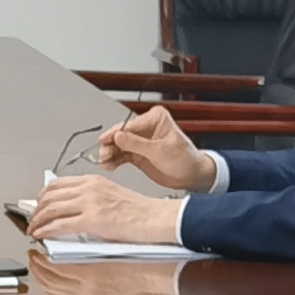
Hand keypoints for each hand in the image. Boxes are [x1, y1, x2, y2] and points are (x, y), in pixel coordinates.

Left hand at [25, 247, 181, 294]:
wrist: (144, 274)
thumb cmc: (129, 258)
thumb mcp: (105, 244)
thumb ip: (82, 244)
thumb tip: (60, 237)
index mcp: (89, 273)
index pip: (54, 267)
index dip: (41, 258)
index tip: (36, 247)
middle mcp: (85, 289)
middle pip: (49, 281)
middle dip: (36, 268)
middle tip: (32, 255)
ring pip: (52, 290)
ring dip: (40, 278)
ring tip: (36, 265)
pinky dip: (49, 287)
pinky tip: (47, 279)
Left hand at [26, 170, 188, 248]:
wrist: (155, 219)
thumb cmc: (139, 212)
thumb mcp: (111, 196)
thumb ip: (91, 199)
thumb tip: (73, 210)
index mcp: (93, 180)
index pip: (58, 184)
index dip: (43, 196)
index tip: (38, 206)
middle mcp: (89, 188)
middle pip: (50, 196)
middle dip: (36, 210)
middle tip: (32, 221)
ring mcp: (90, 202)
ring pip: (51, 209)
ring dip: (38, 221)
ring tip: (33, 231)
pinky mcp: (92, 219)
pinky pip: (60, 225)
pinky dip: (46, 231)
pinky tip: (41, 236)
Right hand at [93, 105, 212, 191]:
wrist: (191, 176)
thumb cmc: (185, 159)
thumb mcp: (160, 151)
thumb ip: (137, 144)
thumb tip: (117, 136)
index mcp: (155, 119)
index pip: (130, 125)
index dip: (115, 134)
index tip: (105, 141)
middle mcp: (146, 127)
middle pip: (121, 134)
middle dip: (111, 144)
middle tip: (103, 154)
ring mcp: (140, 141)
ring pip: (119, 145)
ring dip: (111, 153)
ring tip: (105, 162)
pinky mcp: (137, 153)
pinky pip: (122, 155)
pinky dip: (115, 160)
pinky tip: (109, 165)